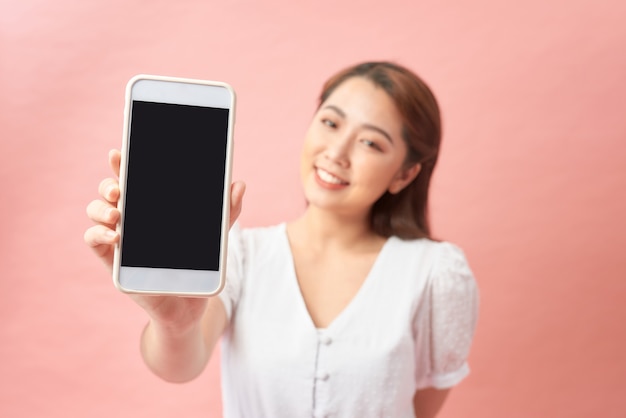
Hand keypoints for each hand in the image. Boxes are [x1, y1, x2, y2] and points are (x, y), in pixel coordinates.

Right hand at [84, 149, 245, 326]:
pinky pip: (94, 240)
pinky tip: (115, 236)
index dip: (123, 165)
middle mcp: (131, 218)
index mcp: (150, 207)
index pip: (134, 179)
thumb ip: (226, 212)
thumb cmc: (196, 266)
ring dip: (101, 208)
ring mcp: (119, 238)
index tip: (120, 153)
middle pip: (109, 191)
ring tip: (117, 214)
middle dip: (110, 183)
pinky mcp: (113, 261)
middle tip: (120, 189)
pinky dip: (99, 234)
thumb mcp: (214, 237)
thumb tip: (239, 185)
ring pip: (96, 211)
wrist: (188, 306)